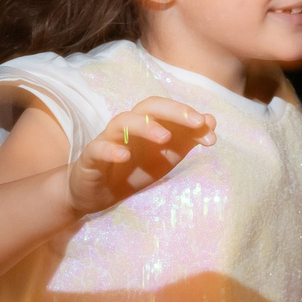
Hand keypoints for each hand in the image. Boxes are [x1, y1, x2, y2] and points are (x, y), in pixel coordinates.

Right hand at [72, 99, 214, 214]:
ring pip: (121, 122)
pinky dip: (110, 149)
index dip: (188, 114)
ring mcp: (108, 140)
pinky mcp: (90, 158)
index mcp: (148, 125)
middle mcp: (128, 128)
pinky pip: (97, 148)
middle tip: (196, 122)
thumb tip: (211, 121)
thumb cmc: (136, 168)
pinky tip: (124, 156)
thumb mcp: (168, 155)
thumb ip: (188, 139)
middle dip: (173, 111)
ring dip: (145, 126)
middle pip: (146, 107)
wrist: (99, 193)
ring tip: (165, 138)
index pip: (167, 109)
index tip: (210, 128)